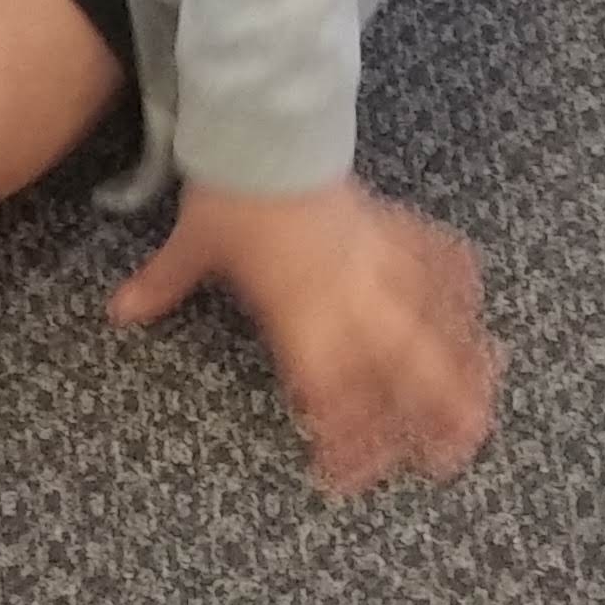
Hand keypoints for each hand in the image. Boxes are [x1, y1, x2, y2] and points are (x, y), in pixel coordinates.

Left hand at [109, 177, 502, 495]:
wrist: (269, 126)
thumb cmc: (230, 193)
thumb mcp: (194, 245)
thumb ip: (163, 286)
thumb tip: (119, 313)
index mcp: (300, 312)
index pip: (329, 391)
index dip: (340, 439)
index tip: (343, 478)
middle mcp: (349, 294)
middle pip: (402, 368)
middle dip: (430, 417)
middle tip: (449, 461)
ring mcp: (378, 261)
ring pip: (435, 324)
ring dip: (464, 366)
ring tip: (486, 407)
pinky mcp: (394, 226)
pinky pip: (437, 261)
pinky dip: (459, 287)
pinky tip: (479, 316)